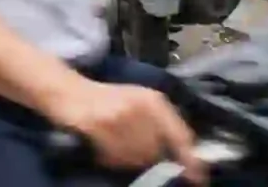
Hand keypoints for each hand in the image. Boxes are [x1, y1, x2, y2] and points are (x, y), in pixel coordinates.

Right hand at [44, 79, 200, 182]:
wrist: (68, 90)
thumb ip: (162, 125)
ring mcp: (119, 117)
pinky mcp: (99, 127)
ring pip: (136, 158)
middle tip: (130, 151)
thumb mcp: (139, 103)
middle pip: (157, 153)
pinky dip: (109, 158)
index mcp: (155, 101)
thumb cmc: (107, 99)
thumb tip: (187, 157)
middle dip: (148, 159)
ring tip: (114, 147)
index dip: (191, 161)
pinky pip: (114, 157)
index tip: (198, 179)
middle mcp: (141, 107)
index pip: (182, 136)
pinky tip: (102, 147)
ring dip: (127, 160)